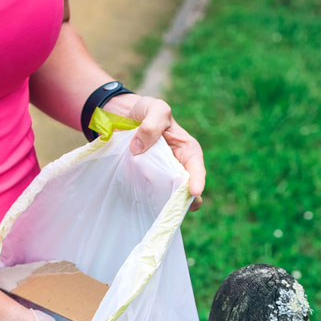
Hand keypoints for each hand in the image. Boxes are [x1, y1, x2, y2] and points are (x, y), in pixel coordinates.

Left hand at [104, 93, 204, 210]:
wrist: (123, 115)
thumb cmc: (146, 110)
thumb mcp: (155, 109)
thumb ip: (151, 125)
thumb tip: (138, 149)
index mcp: (187, 149)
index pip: (196, 167)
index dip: (197, 180)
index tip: (194, 192)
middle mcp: (178, 165)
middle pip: (186, 189)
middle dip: (184, 200)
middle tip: (176, 207)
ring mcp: (162, 175)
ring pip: (169, 195)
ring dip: (166, 203)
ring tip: (160, 211)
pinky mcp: (147, 180)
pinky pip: (151, 194)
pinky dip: (149, 200)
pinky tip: (144, 205)